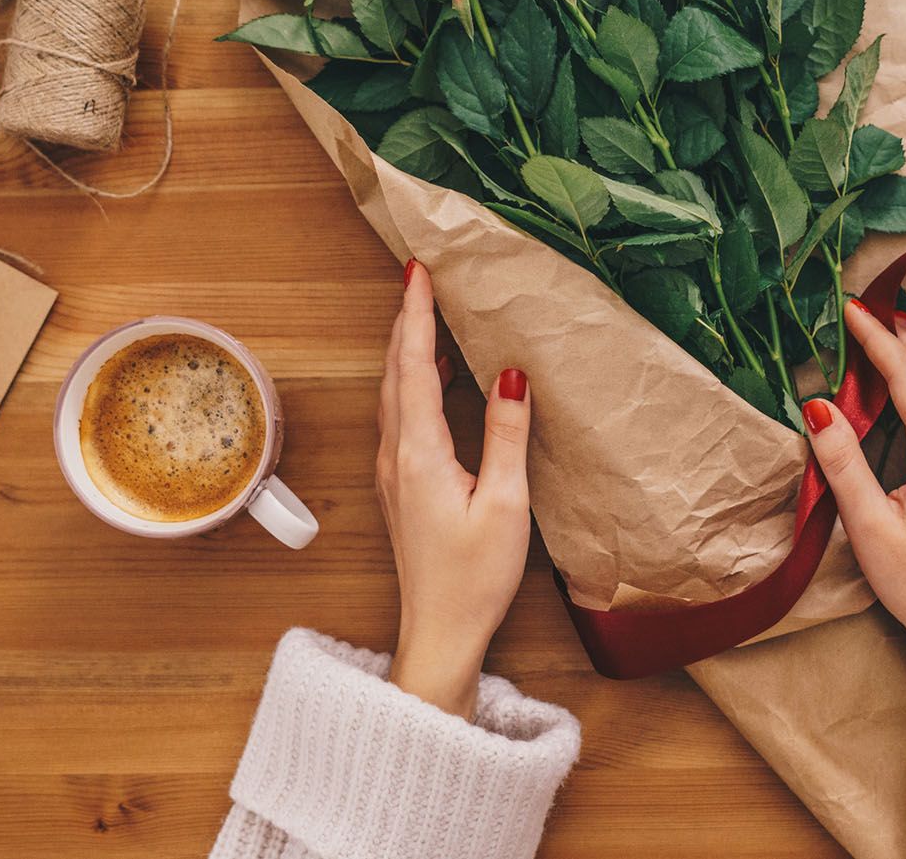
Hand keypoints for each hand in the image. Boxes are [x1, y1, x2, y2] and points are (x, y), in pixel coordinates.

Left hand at [377, 259, 531, 717]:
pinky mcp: (402, 486)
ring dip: (408, 350)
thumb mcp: (505, 504)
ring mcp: (394, 472)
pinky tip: (435, 376)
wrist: (440, 635)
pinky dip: (414, 381)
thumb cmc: (475, 578)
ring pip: (395, 393)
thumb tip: (511, 374)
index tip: (418, 271)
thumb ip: (508, 434)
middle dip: (407, 320)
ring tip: (429, 313)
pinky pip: (402, 416)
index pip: (413, 366)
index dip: (416, 315)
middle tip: (421, 277)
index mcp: (419, 454)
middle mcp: (397, 456)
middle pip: (396, 372)